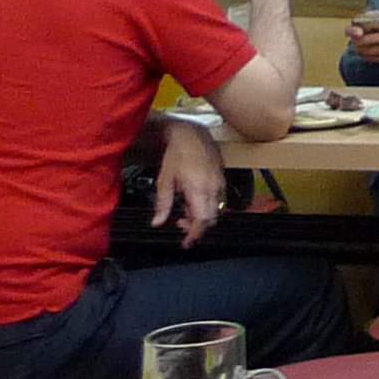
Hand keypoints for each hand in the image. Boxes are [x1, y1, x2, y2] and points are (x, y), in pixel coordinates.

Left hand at [147, 119, 224, 244]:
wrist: (191, 135)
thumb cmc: (177, 155)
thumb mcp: (164, 181)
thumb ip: (162, 204)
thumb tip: (157, 222)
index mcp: (199, 190)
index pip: (202, 220)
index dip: (195, 234)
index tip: (186, 243)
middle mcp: (214, 188)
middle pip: (212, 218)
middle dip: (197, 227)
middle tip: (180, 226)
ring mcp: (220, 184)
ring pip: (216, 210)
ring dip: (201, 217)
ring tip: (184, 211)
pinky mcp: (222, 180)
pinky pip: (218, 200)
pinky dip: (206, 206)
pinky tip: (192, 200)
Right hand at [343, 13, 378, 69]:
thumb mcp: (377, 16)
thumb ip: (375, 16)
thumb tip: (377, 17)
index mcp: (355, 29)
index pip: (349, 31)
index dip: (353, 32)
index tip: (359, 32)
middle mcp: (357, 42)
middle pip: (361, 43)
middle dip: (373, 40)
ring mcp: (364, 52)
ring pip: (373, 52)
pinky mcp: (373, 59)